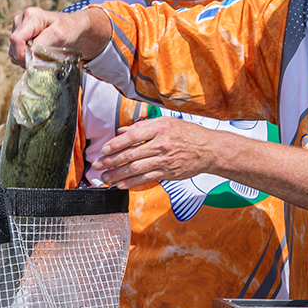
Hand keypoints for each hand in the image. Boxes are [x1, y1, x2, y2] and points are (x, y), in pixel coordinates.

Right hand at [8, 7, 110, 65]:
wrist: (74, 29)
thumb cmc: (69, 29)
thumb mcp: (59, 35)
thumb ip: (43, 45)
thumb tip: (30, 58)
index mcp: (31, 16)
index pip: (16, 39)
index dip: (22, 55)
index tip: (34, 63)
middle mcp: (21, 20)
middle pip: (13, 47)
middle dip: (25, 58)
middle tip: (42, 62)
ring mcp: (18, 28)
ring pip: (13, 52)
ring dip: (26, 60)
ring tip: (42, 57)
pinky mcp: (19, 37)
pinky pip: (16, 53)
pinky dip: (26, 59)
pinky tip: (38, 56)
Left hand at [91, 117, 222, 188]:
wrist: (210, 150)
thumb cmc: (188, 134)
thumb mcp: (167, 122)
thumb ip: (143, 126)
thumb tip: (122, 130)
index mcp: (160, 128)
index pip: (132, 136)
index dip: (115, 144)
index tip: (104, 149)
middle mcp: (161, 144)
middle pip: (131, 153)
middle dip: (111, 161)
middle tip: (98, 165)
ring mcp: (165, 160)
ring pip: (136, 168)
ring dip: (117, 174)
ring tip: (105, 177)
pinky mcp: (168, 173)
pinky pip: (146, 179)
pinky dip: (131, 183)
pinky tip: (120, 184)